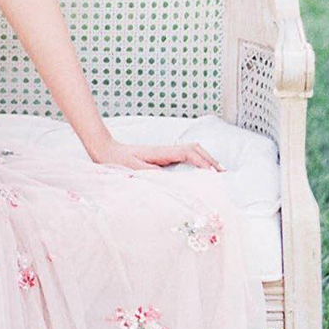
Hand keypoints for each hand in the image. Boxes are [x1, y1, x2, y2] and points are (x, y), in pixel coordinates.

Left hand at [89, 137, 225, 171]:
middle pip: (195, 148)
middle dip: (210, 159)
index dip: (202, 162)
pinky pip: (185, 157)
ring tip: (218, 173)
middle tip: (223, 174)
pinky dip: (197, 162)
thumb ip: (151, 175)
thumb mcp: (133, 171)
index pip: (188, 153)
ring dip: (205, 160)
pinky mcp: (163, 157)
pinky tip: (201, 172)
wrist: (105, 152)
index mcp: (161, 152)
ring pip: (192, 151)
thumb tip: (169, 179)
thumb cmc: (117, 162)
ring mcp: (166, 152)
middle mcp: (166, 150)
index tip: (213, 174)